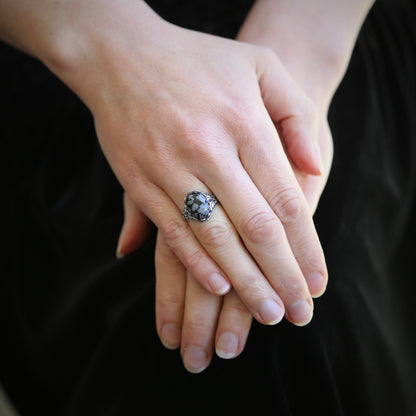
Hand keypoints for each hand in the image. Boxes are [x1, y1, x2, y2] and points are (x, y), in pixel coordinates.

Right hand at [53, 1, 326, 325]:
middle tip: (297, 314)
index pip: (286, 199)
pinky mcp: (140, 179)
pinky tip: (216, 286)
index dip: (305, 247)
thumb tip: (312, 167)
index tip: (315, 284)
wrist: (122, 54)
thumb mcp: (260, 66)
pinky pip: (172, 229)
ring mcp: (171, 166)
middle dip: (280, 276)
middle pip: (256, 227)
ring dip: (242, 281)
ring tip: (265, 313)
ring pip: (215, 237)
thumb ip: (295, 113)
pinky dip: (196, 262)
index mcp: (245, 122)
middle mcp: (210, 148)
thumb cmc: (198, 60)